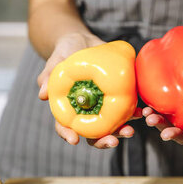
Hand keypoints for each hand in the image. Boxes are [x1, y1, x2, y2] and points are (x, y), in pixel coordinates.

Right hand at [38, 32, 139, 147]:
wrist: (84, 42)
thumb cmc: (65, 51)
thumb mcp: (56, 60)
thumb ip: (49, 75)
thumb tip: (42, 95)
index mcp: (67, 107)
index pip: (64, 125)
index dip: (67, 134)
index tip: (74, 140)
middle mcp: (85, 111)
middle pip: (92, 133)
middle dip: (102, 140)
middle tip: (113, 141)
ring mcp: (102, 106)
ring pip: (111, 125)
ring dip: (121, 131)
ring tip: (130, 131)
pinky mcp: (116, 97)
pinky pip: (125, 110)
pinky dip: (133, 114)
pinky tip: (140, 113)